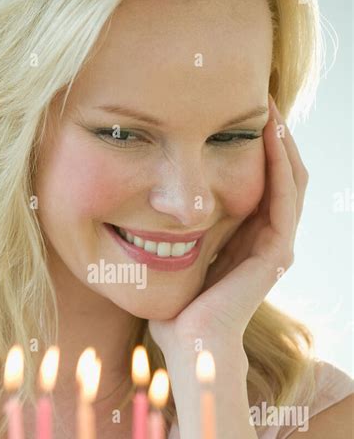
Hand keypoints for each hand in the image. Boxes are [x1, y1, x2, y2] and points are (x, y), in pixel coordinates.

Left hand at [149, 96, 308, 354]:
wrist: (189, 344)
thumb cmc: (176, 306)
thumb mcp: (176, 255)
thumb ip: (178, 230)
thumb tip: (148, 201)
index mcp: (249, 238)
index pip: (263, 180)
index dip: (257, 145)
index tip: (236, 110)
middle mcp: (269, 239)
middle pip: (282, 174)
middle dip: (274, 135)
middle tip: (261, 95)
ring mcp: (277, 246)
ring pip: (290, 180)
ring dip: (281, 142)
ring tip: (269, 105)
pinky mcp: (276, 253)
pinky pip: (284, 198)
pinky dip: (279, 165)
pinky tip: (269, 135)